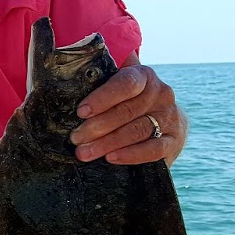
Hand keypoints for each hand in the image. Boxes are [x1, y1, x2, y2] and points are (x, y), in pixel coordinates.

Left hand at [69, 56, 186, 164]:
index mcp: (144, 76)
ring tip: (84, 153)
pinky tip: (111, 158)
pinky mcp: (174, 140)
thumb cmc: (127, 103)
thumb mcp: (116, 89)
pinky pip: (153, 149)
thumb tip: (60, 77)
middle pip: (127, 110)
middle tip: (76, 138)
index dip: (102, 97)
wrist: (164, 123)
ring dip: (107, 143)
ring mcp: (170, 117)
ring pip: (136, 130)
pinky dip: (131, 154)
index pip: (126, 83)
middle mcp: (161, 93)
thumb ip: (98, 80)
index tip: (81, 112)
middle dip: (97, 126)